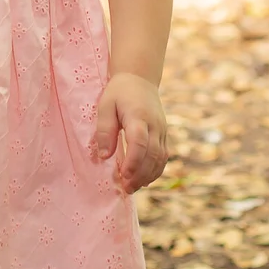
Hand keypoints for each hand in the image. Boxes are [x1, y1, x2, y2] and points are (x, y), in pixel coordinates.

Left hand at [95, 73, 168, 194]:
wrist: (140, 79)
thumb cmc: (119, 92)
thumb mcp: (105, 105)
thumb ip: (104, 130)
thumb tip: (104, 156)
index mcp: (139, 116)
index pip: (140, 142)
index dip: (133, 161)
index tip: (123, 176)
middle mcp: (155, 124)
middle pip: (152, 154)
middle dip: (140, 174)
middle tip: (126, 189)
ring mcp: (162, 130)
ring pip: (161, 158)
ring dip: (148, 176)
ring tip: (132, 188)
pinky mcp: (164, 134)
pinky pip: (164, 156)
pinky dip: (156, 170)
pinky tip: (144, 180)